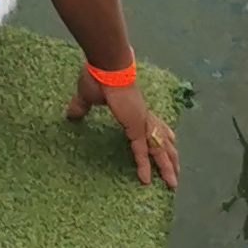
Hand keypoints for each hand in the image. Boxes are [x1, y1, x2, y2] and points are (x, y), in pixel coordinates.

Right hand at [67, 64, 179, 188]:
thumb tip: (71, 115)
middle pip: (161, 140)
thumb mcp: (87, 96)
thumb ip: (81, 107)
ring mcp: (141, 122)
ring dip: (166, 166)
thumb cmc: (99, 77)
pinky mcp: (135, 128)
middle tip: (177, 170)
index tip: (171, 140)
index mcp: (135, 108)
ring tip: (173, 182)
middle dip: (170, 156)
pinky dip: (143, 166)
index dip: (162, 133)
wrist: (107, 66)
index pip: (152, 124)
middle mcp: (143, 116)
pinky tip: (145, 180)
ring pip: (158, 149)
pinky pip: (141, 151)